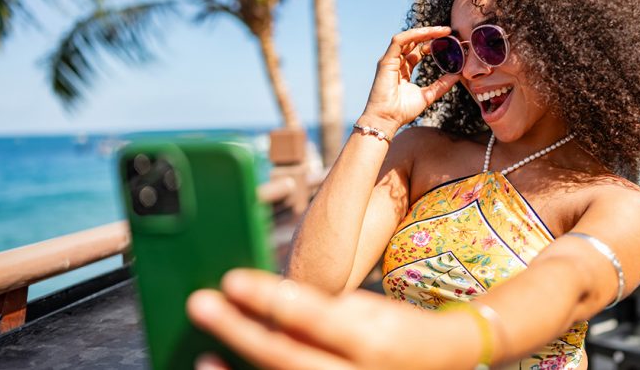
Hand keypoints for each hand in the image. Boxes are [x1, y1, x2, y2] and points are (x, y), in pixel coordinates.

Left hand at [186, 269, 479, 369]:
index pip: (315, 316)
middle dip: (240, 331)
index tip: (232, 279)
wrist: (438, 367)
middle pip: (289, 358)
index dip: (272, 298)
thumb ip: (321, 311)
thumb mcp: (369, 311)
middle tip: (200, 304)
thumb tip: (266, 302)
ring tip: (203, 359)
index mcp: (373, 340)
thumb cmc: (398, 333)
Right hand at [361, 27, 460, 133]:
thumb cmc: (402, 111)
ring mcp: (390, 60)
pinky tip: (427, 33)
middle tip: (448, 32)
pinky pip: (399, 41)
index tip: (449, 42)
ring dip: (425, 32)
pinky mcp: (386, 61)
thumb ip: (441, 85)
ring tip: (441, 31)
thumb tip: (457, 75)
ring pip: (407, 38)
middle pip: (414, 42)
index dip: (433, 44)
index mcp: (404, 70)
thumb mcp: (428, 95)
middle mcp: (397, 62)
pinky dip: (413, 34)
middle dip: (431, 34)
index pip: (419, 51)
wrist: (387, 120)